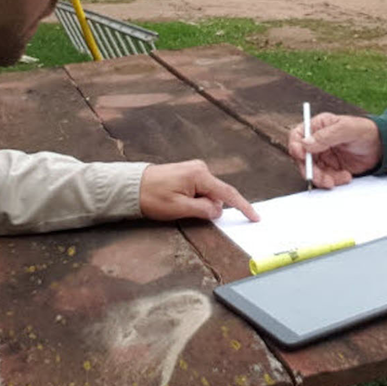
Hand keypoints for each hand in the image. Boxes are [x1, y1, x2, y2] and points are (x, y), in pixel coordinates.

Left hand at [139, 160, 258, 221]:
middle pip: (217, 195)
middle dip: (209, 208)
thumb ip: (203, 210)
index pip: (228, 193)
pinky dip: (195, 199)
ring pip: (208, 194)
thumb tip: (218, 211)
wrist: (131, 186)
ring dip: (199, 204)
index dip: (243, 206)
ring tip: (176, 205)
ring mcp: (194, 169)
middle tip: (186, 212)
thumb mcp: (179, 209)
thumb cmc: (152, 197)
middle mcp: (200, 168)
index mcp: (200, 175)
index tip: (255, 217)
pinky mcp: (188, 173)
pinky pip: (200, 190)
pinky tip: (179, 201)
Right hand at [287, 113, 382, 188]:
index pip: (297, 136)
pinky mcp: (331, 168)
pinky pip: (325, 178)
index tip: (301, 156)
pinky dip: (333, 181)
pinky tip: (346, 176)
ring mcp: (323, 156)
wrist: (382, 147)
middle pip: (302, 158)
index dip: (295, 146)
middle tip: (320, 177)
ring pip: (312, 171)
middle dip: (310, 169)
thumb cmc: (366, 131)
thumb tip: (305, 143)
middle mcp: (317, 142)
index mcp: (318, 126)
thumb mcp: (346, 129)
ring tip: (336, 180)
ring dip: (322, 178)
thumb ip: (326, 136)